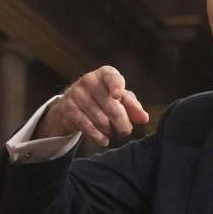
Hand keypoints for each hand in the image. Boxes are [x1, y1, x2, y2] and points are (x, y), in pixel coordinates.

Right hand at [34, 65, 148, 145]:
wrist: (71, 105)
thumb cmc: (102, 99)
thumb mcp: (119, 99)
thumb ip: (133, 107)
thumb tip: (144, 119)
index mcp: (105, 74)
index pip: (112, 77)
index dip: (116, 86)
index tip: (117, 96)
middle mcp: (89, 80)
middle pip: (111, 106)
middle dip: (122, 123)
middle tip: (125, 131)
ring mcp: (76, 94)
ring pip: (101, 120)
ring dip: (110, 130)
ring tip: (111, 131)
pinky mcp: (68, 109)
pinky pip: (88, 127)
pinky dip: (99, 137)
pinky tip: (104, 140)